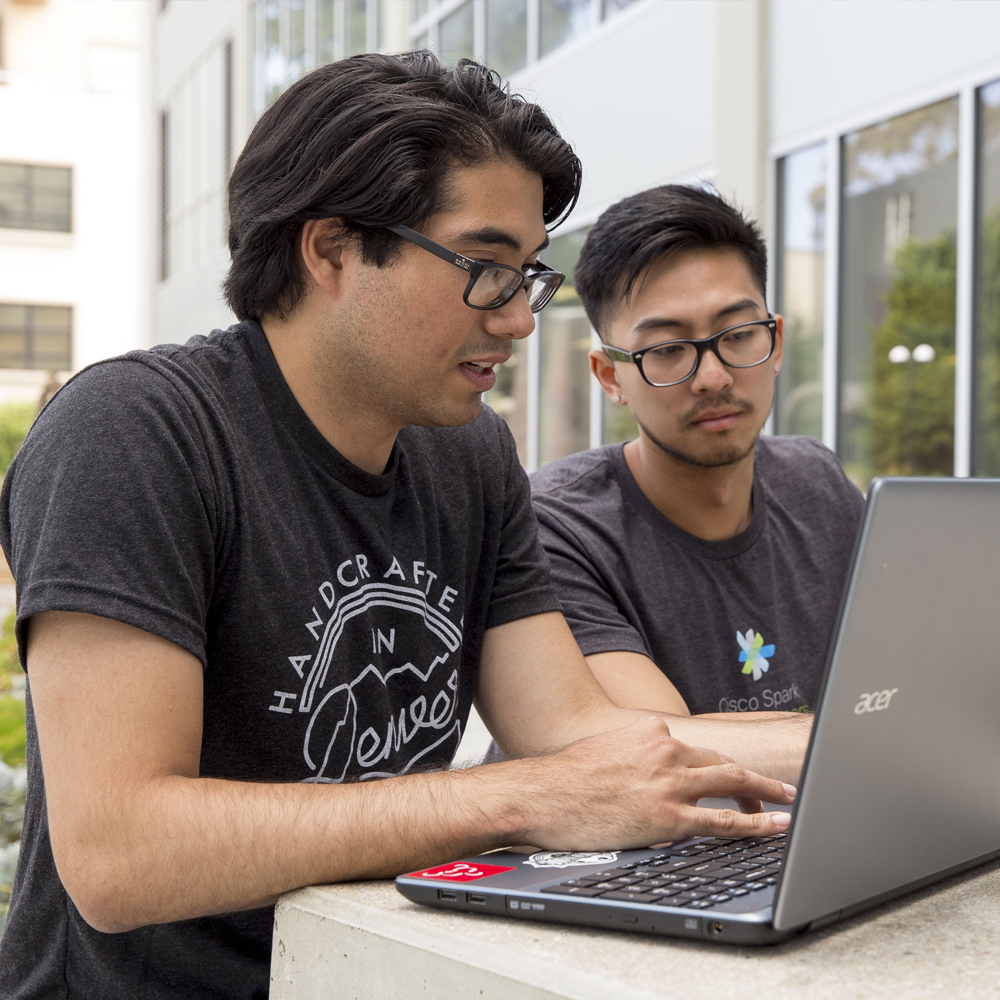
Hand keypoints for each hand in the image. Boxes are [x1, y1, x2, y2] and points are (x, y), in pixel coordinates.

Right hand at [510, 715, 794, 850]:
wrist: (542, 795)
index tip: (733, 777)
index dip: (721, 766)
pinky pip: (723, 821)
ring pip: (733, 782)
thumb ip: (635, 755)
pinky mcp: (668, 816)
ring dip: (767, 793)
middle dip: (755, 778)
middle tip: (779, 789)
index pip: (697, 749)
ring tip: (788, 801)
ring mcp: (669, 782)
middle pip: (724, 761)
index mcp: (651, 731)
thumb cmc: (565, 779)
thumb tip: (648, 773)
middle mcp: (666, 749)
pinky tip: (775, 827)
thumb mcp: (605, 750)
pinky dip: (755, 824)